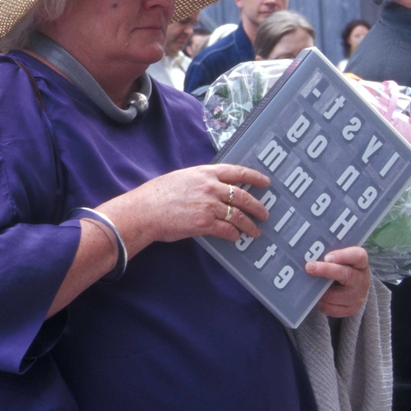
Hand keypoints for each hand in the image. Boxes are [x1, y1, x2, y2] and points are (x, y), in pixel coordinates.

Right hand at [100, 164, 270, 251]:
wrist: (145, 210)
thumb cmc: (158, 194)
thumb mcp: (182, 178)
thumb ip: (200, 181)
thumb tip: (214, 189)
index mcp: (205, 173)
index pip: (237, 172)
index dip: (254, 177)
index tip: (266, 182)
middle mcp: (211, 187)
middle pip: (243, 196)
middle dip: (258, 207)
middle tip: (265, 214)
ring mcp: (209, 205)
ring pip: (238, 215)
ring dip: (249, 225)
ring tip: (255, 232)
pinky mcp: (205, 223)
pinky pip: (227, 230)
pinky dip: (234, 235)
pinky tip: (236, 238)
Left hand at [307, 246, 369, 317]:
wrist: (353, 286)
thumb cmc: (342, 266)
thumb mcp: (341, 258)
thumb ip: (330, 254)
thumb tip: (308, 252)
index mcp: (361, 263)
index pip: (357, 256)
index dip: (342, 256)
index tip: (327, 257)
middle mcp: (362, 280)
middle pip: (346, 275)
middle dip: (326, 270)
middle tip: (309, 267)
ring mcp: (358, 296)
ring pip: (337, 295)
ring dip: (320, 290)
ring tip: (307, 283)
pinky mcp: (351, 310)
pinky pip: (333, 309)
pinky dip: (321, 303)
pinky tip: (313, 296)